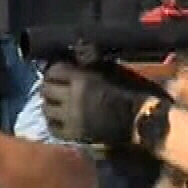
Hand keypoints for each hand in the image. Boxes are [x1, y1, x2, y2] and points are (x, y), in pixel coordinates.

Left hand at [42, 63, 162, 146]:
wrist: (142, 121)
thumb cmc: (130, 92)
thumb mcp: (110, 70)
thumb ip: (89, 62)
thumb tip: (74, 52)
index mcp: (82, 80)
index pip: (54, 71)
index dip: (56, 69)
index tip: (61, 69)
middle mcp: (72, 99)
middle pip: (46, 89)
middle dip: (50, 85)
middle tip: (57, 85)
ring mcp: (72, 119)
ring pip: (46, 109)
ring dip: (50, 104)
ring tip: (58, 103)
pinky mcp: (75, 136)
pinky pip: (54, 128)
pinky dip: (55, 122)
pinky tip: (62, 119)